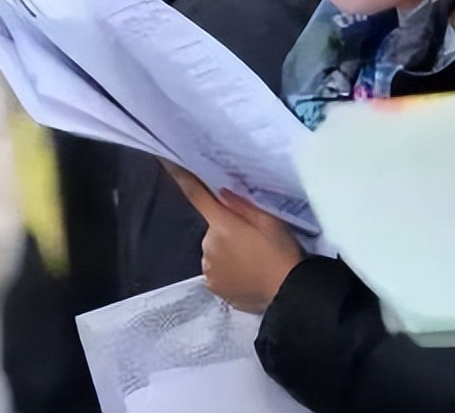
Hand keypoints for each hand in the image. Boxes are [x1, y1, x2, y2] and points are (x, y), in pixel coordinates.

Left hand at [167, 164, 303, 313]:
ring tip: (252, 260)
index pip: (197, 196)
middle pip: (212, 228)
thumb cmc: (281, 252)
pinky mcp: (212, 287)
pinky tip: (247, 273)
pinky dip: (227, 269)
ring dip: (226, 251)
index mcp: (222, 225)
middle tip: (253, 239)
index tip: (167, 161)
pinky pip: (215, 270)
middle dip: (226, 230)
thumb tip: (220, 191)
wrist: (287, 292)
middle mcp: (208, 245)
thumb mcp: (270, 221)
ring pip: (214, 251)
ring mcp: (208, 268)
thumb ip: (243, 205)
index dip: (182, 178)